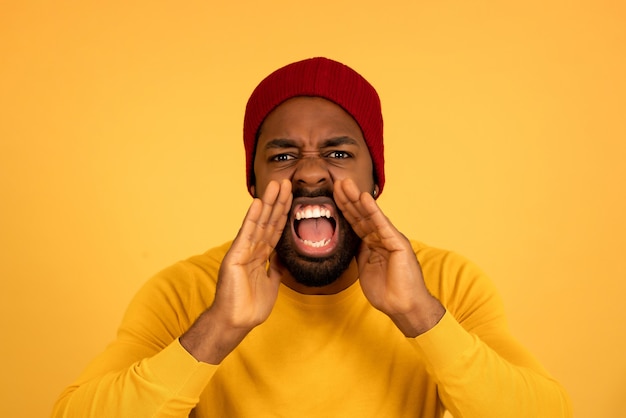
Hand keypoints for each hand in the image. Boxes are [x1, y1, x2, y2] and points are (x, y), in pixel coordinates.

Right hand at [181, 179, 291, 362]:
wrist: (235, 322)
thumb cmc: (250, 307)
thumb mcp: (271, 284)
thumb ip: (276, 268)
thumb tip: (283, 258)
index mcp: (261, 255)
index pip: (276, 229)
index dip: (284, 213)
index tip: (293, 196)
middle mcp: (252, 249)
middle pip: (269, 221)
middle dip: (278, 202)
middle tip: (287, 182)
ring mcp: (243, 250)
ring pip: (259, 222)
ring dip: (268, 203)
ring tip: (276, 184)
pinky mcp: (235, 256)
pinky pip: (246, 234)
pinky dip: (252, 217)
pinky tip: (258, 202)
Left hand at [333, 178, 444, 336]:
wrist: (404, 306)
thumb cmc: (387, 291)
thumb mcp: (365, 267)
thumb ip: (359, 252)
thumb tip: (346, 241)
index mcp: (374, 242)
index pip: (356, 222)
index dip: (344, 208)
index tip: (332, 194)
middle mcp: (383, 236)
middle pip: (361, 214)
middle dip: (348, 198)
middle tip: (336, 181)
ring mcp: (391, 238)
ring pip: (370, 215)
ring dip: (357, 198)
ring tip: (346, 183)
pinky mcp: (398, 243)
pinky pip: (382, 224)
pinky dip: (373, 211)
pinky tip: (364, 198)